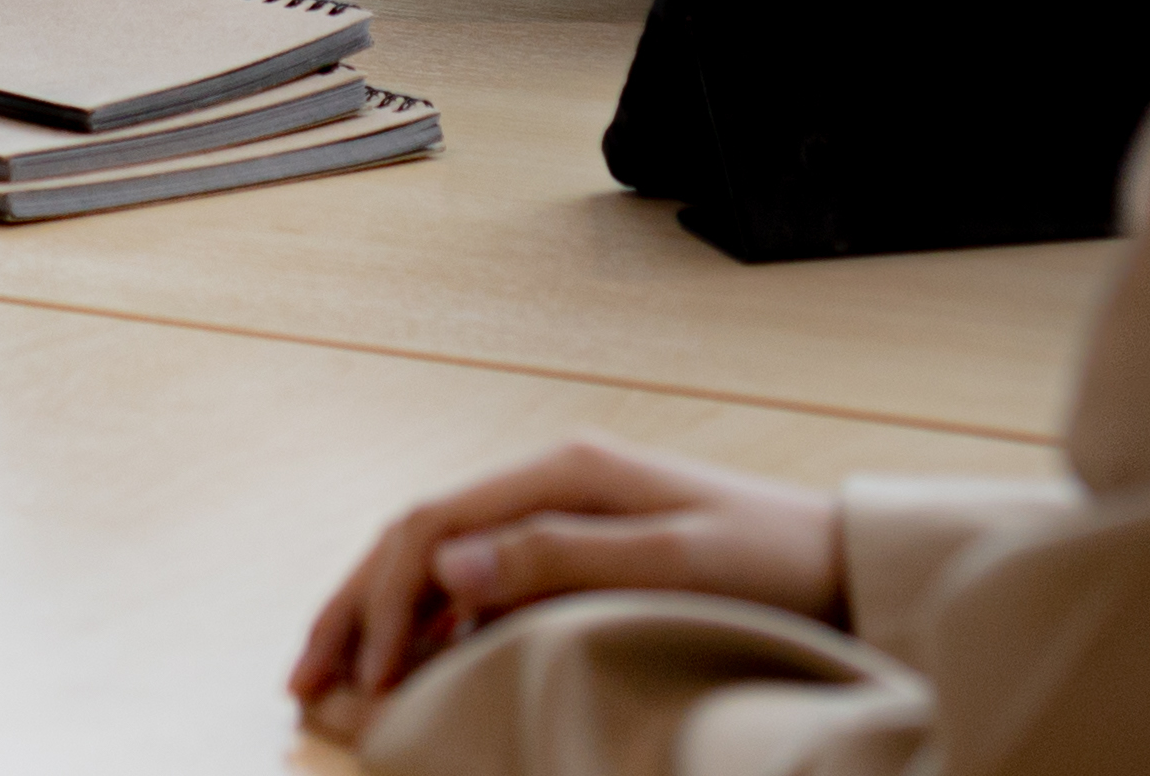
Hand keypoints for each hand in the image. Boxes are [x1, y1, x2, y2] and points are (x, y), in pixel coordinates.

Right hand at [286, 438, 841, 740]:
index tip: (368, 677)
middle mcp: (549, 481)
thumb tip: (446, 561)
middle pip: (416, 536)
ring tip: (334, 673)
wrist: (846, 562)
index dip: (386, 602)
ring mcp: (559, 511)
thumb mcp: (672, 560)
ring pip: (435, 556)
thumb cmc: (773, 561)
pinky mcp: (575, 545)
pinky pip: (475, 577)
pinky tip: (411, 660)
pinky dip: (428, 619)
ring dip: (379, 613)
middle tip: (303, 677)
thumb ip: (558, 557)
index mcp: (561, 472)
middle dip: (354, 607)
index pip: (432, 525)